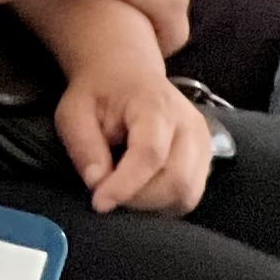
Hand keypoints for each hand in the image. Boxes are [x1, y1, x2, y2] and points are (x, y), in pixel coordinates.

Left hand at [55, 61, 214, 215]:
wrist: (128, 73)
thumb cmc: (98, 93)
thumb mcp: (74, 112)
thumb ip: (84, 146)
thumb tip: (97, 183)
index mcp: (156, 107)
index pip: (150, 154)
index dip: (125, 185)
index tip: (99, 203)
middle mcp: (189, 126)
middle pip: (177, 181)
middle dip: (138, 200)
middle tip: (106, 196)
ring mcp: (204, 142)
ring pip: (188, 193)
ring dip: (151, 205)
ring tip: (122, 193)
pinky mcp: (205, 157)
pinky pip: (190, 194)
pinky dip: (163, 203)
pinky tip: (139, 193)